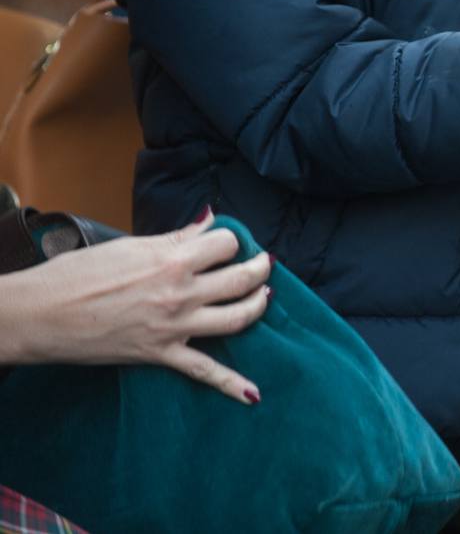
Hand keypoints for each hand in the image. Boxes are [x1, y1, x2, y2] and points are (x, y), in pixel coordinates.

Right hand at [0, 210, 271, 404]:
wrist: (39, 314)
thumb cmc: (77, 274)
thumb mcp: (130, 246)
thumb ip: (176, 237)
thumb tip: (208, 219)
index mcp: (171, 259)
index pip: (225, 243)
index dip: (230, 239)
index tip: (226, 243)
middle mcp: (180, 293)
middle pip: (241, 278)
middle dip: (259, 268)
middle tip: (263, 263)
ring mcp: (174, 327)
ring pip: (237, 319)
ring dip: (258, 306)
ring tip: (264, 295)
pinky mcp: (161, 354)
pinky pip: (204, 372)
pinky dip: (231, 384)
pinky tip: (253, 394)